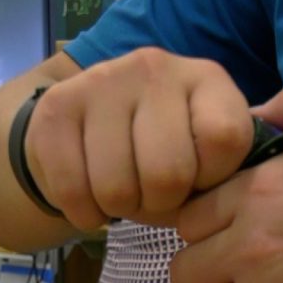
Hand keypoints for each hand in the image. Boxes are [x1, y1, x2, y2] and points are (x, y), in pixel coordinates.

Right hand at [23, 48, 254, 230]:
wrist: (88, 132)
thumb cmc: (163, 155)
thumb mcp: (206, 160)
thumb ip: (221, 178)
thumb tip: (213, 208)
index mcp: (206, 79)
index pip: (225, 138)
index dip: (212, 178)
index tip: (199, 179)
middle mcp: (155, 68)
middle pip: (169, 172)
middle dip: (161, 204)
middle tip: (153, 196)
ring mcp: (102, 81)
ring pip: (117, 188)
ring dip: (120, 210)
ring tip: (123, 194)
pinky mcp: (57, 107)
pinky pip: (72, 190)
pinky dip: (84, 214)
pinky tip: (91, 201)